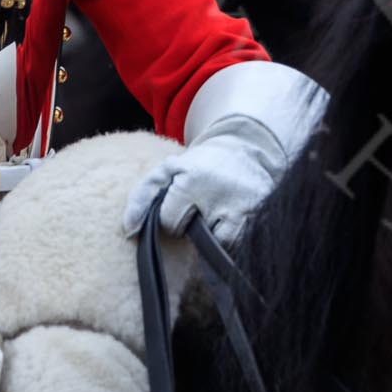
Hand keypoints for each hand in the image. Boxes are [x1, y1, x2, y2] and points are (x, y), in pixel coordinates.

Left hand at [120, 61, 325, 245]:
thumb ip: (142, 196)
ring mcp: (244, 205)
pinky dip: (232, 235)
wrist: (247, 148)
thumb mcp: (168, 170)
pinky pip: (239, 242)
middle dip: (194, 228)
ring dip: (214, 235)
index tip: (182, 205)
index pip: (170, 222)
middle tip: (200, 209)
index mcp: (193, 180)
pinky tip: (231, 218)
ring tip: (216, 214)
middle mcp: (220, 193)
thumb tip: (130, 230)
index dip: (172, 217)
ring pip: (219, 243)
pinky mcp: (261, 213)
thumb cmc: (201, 164)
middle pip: (195, 237)